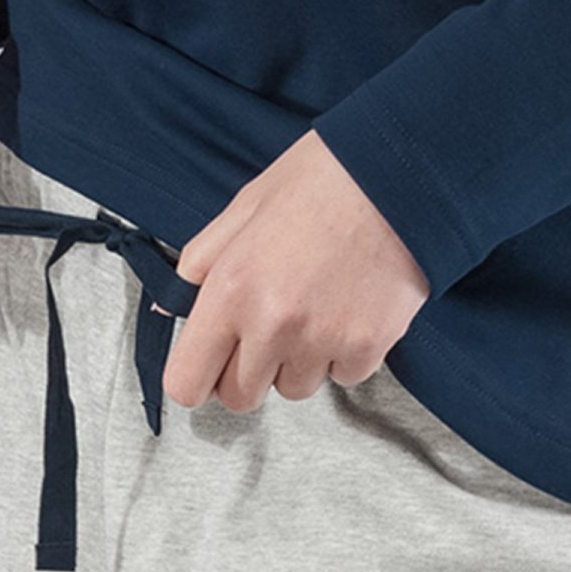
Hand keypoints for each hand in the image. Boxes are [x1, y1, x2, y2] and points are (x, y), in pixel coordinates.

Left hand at [161, 130, 430, 412]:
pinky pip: (342, 377)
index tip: (210, 362)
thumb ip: (201, 262)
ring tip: (315, 305)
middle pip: (241, 397)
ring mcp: (322, 341)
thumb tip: (171, 304)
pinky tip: (348, 307)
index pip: (187, 383)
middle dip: (247, 371)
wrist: (399, 174)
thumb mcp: (245, 206)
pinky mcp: (368, 348)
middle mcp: (273, 324)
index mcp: (232, 288)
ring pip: (294, 389)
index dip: (197, 375)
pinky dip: (343, 353)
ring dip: (298, 361)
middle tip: (267, 329)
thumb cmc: (323, 178)